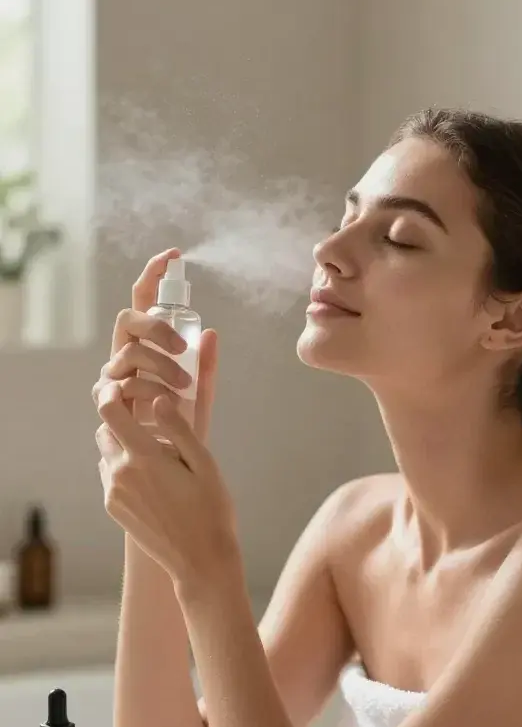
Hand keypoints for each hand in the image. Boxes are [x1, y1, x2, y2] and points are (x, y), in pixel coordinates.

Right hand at [92, 248, 217, 442]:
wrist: (167, 470)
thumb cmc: (181, 430)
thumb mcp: (201, 398)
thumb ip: (205, 368)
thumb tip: (210, 332)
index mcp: (145, 346)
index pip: (143, 302)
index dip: (153, 276)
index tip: (172, 256)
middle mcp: (123, 356)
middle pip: (128, 321)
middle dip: (155, 327)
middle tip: (182, 347)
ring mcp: (112, 378)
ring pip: (129, 353)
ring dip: (160, 366)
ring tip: (184, 389)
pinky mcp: (107, 402)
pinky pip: (123, 384)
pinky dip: (147, 391)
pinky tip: (164, 405)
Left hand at [93, 249, 235, 586]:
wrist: (201, 563)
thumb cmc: (212, 511)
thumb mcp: (204, 464)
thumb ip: (180, 428)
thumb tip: (159, 398)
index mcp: (144, 457)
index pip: (110, 407)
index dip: (116, 390)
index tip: (133, 384)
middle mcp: (120, 473)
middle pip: (106, 426)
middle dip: (126, 417)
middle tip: (155, 421)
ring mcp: (114, 492)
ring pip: (107, 449)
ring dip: (125, 443)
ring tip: (159, 454)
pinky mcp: (114, 507)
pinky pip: (111, 473)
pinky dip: (126, 466)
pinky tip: (156, 479)